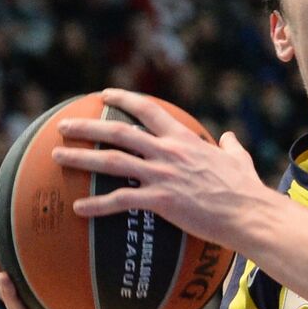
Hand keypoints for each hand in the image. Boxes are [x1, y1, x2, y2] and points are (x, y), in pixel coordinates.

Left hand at [50, 88, 267, 248]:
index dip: (124, 98)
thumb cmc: (248, 190)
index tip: (105, 94)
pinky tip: (79, 208)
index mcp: (185, 140)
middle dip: (87, 126)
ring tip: (57, 157)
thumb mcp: (240, 160)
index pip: (149, 109)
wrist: (251, 214)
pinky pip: (121, 200)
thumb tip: (228, 137)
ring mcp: (164, 176)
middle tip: (63, 126)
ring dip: (80, 157)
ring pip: (111, 161)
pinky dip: (97, 204)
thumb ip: (230, 147)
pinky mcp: (162, 201)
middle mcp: (169, 152)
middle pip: (118, 132)